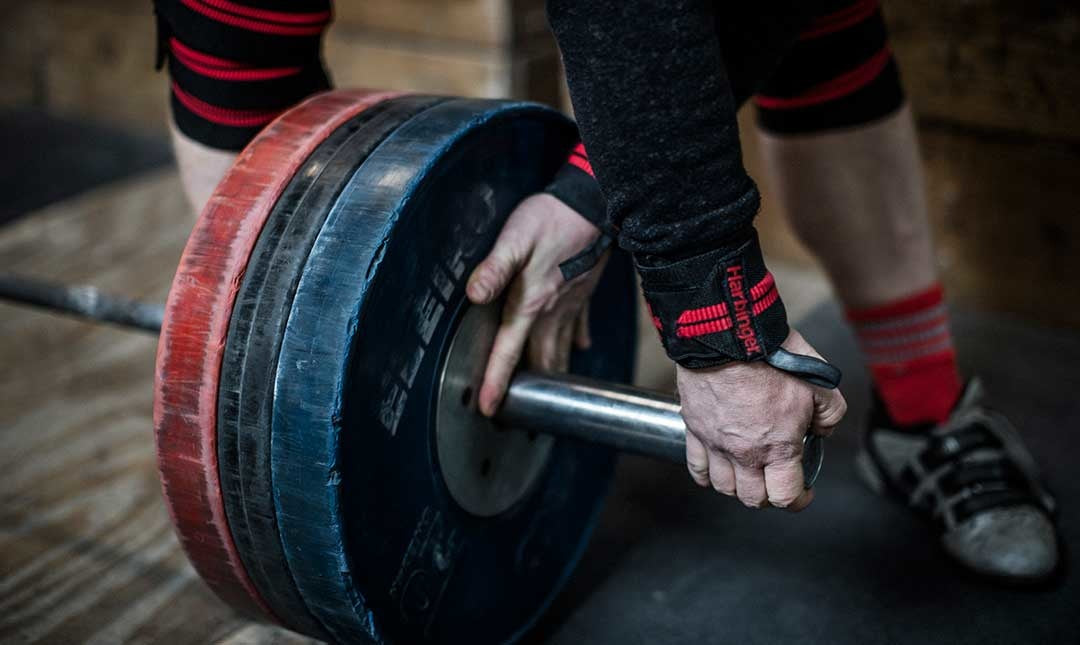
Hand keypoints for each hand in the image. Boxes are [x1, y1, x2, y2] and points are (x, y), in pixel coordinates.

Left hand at [467, 193, 607, 415]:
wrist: (592, 205)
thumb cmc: (550, 219)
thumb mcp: (514, 239)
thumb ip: (494, 268)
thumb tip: (474, 294)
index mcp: (531, 304)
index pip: (508, 351)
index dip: (497, 381)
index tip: (489, 410)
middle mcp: (552, 313)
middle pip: (539, 361)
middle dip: (529, 388)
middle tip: (518, 413)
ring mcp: (570, 306)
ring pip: (559, 350)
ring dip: (552, 373)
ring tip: (547, 395)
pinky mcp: (583, 294)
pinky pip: (578, 328)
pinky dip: (573, 344)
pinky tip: (575, 350)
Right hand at [677, 329, 846, 510]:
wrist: (729, 335)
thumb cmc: (772, 355)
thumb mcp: (820, 383)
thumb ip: (829, 415)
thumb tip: (822, 430)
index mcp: (778, 446)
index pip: (785, 496)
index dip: (797, 501)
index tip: (803, 493)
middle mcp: (744, 452)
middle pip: (752, 498)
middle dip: (768, 496)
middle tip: (775, 482)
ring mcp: (715, 442)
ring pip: (723, 487)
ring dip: (737, 487)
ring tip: (747, 474)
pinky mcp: (695, 428)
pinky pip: (696, 467)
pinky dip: (706, 475)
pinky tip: (716, 468)